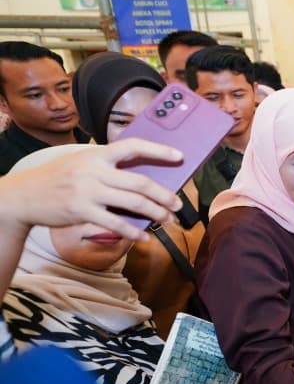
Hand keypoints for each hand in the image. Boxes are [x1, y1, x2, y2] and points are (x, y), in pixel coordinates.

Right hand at [4, 139, 183, 240]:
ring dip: (156, 213)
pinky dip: (133, 231)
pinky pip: (115, 223)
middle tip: (178, 204)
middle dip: (164, 195)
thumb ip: (107, 167)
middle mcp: (94, 171)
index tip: (179, 156)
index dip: (158, 150)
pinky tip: (144, 237)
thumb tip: (145, 179)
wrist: (24, 195)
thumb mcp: (81, 162)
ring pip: (133, 203)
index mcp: (97, 154)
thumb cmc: (59, 178)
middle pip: (140, 182)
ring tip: (168, 219)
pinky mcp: (81, 211)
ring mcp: (88, 191)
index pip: (133, 146)